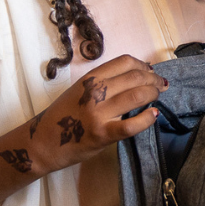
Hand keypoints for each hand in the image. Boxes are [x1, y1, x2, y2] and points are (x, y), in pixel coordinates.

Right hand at [0, 55, 164, 205]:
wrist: (43, 143)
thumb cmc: (63, 116)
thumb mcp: (79, 91)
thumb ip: (102, 83)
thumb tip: (136, 76)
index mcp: (89, 79)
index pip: (124, 62)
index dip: (143, 65)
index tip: (150, 71)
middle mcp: (94, 92)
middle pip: (134, 76)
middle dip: (153, 79)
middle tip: (161, 85)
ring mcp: (98, 113)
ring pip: (136, 95)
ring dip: (153, 94)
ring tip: (158, 96)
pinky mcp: (102, 134)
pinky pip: (130, 125)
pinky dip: (146, 119)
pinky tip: (154, 115)